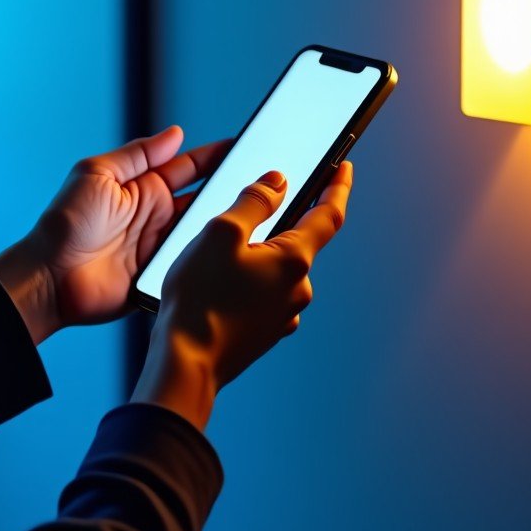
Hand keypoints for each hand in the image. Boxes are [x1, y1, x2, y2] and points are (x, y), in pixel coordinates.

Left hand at [0, 125, 232, 342]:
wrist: (51, 277)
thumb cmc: (66, 223)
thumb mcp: (97, 174)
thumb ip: (137, 154)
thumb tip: (174, 133)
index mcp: (143, 187)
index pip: (190, 166)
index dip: (216, 156)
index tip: (244, 146)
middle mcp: (157, 215)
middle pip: (204, 197)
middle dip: (230, 187)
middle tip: (260, 179)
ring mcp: (162, 245)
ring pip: (205, 229)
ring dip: (224, 222)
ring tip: (252, 212)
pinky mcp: (164, 275)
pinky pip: (194, 262)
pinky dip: (210, 256)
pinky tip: (227, 249)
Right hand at [132, 160, 353, 429]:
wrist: (186, 362)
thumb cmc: (200, 301)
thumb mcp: (220, 233)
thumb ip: (253, 201)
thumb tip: (277, 182)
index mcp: (294, 260)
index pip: (328, 214)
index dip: (337, 187)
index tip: (344, 168)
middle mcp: (297, 289)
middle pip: (295, 241)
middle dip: (272, 227)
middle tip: (235, 224)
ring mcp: (283, 313)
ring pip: (275, 270)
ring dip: (255, 258)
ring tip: (214, 264)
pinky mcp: (266, 331)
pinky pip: (263, 294)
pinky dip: (247, 283)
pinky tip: (218, 287)